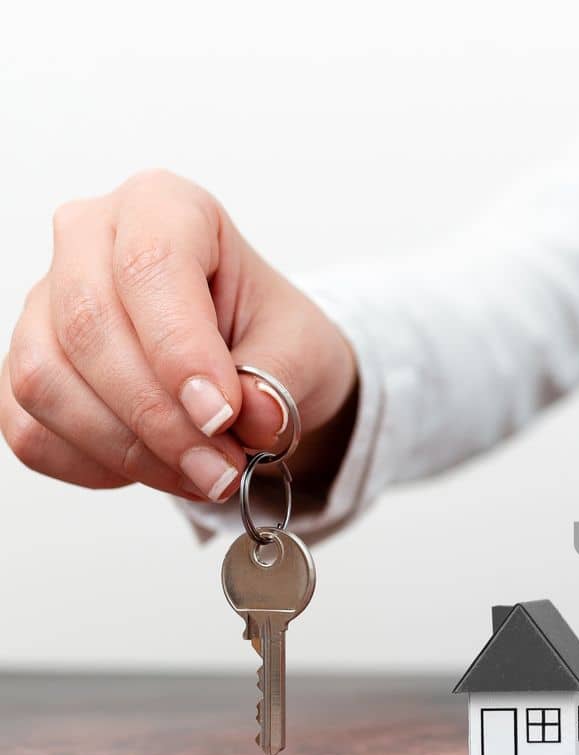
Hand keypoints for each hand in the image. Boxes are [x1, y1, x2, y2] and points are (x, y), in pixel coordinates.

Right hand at [1, 170, 356, 500]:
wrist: (252, 359)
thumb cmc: (272, 333)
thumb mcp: (302, 348)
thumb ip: (280, 380)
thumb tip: (256, 418)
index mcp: (163, 206)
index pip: (150, 266)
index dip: (181, 350)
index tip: (223, 415)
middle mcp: (87, 239)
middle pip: (88, 327)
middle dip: (158, 417)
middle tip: (223, 469)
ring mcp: (43, 303)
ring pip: (46, 381)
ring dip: (129, 449)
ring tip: (206, 476)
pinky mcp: (24, 367)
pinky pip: (30, 428)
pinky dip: (97, 465)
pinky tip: (159, 469)